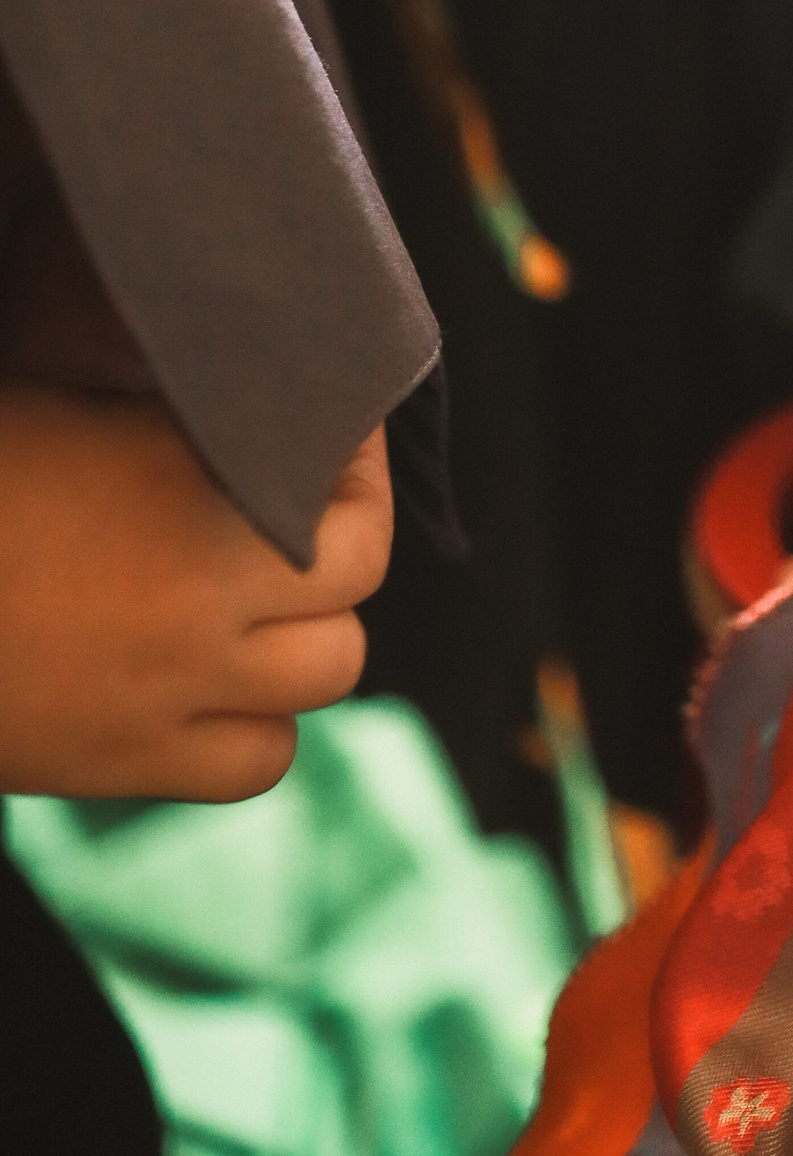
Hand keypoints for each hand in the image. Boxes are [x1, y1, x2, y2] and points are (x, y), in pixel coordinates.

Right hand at [0, 389, 390, 800]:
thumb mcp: (72, 401)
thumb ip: (176, 408)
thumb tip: (259, 392)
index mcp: (196, 500)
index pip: (353, 496)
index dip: (355, 461)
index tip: (335, 428)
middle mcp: (204, 602)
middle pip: (357, 581)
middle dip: (344, 539)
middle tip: (312, 508)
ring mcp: (171, 694)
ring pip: (329, 676)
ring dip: (311, 633)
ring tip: (272, 596)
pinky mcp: (127, 764)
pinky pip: (257, 763)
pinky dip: (258, 727)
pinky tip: (223, 682)